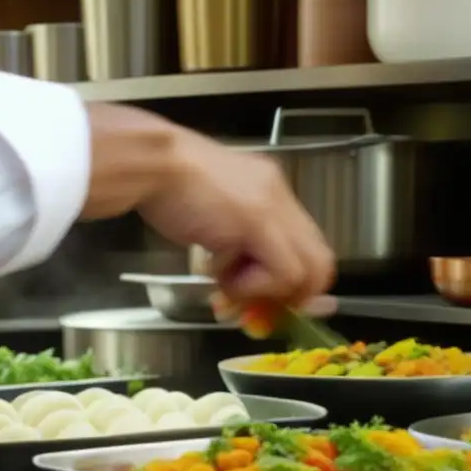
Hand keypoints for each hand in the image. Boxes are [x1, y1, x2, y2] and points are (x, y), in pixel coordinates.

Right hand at [84, 104, 335, 306]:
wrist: (151, 163)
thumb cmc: (167, 187)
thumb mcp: (213, 217)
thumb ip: (235, 245)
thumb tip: (240, 287)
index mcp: (272, 192)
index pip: (308, 245)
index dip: (295, 282)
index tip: (268, 302)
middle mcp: (281, 196)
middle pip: (320, 261)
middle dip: (291, 296)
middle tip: (255, 307)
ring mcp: (274, 207)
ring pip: (305, 271)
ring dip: (263, 290)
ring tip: (223, 280)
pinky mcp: (259, 221)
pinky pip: (281, 272)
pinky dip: (251, 286)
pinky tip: (216, 271)